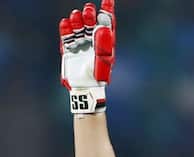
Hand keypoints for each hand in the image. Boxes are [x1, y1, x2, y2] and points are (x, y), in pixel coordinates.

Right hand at [59, 0, 115, 114]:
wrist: (85, 89)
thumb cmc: (97, 77)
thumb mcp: (103, 61)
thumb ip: (103, 44)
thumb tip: (102, 27)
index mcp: (105, 43)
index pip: (107, 23)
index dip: (107, 10)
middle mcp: (92, 42)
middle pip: (91, 22)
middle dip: (90, 14)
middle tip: (88, 10)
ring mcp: (81, 45)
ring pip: (78, 27)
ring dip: (77, 20)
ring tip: (77, 17)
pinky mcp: (69, 50)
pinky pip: (66, 37)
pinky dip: (65, 29)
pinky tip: (66, 23)